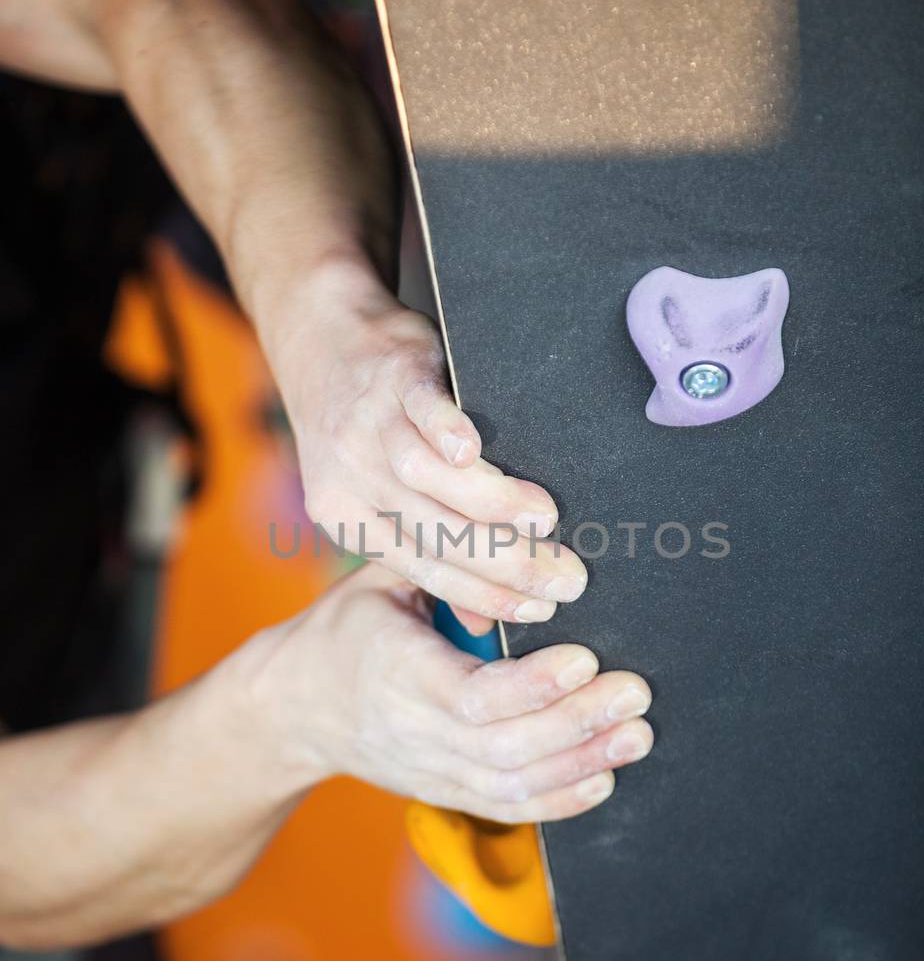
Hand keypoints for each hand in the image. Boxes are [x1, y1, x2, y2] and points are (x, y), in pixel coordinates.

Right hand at [234, 565, 653, 822]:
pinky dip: (559, 800)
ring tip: (636, 734)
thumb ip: (445, 572)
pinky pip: (505, 807)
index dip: (534, 687)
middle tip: (634, 693)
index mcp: (397, 673)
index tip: (586, 659)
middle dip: (577, 724)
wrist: (293, 708)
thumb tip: (520, 568)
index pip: (472, 696)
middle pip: (504, 748)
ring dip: (581, 763)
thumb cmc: (347, 629)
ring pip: (512, 785)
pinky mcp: (440, 791)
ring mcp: (428, 770)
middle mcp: (413, 732)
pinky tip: (604, 778)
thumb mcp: (379, 583)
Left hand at [265, 279, 587, 629]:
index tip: (545, 607)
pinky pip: (418, 411)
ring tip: (547, 519)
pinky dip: (445, 431)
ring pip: (428, 480)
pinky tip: (478, 450)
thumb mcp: (374, 495)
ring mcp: (368, 427)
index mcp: (350, 519)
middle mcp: (354, 480)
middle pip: (437, 535)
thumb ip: (427, 555)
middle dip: (509, 563)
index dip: (488, 595)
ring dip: (492, 505)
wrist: (319, 337)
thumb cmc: (360, 424)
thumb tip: (487, 624)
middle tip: (567, 574)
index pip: (427, 572)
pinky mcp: (390, 377)